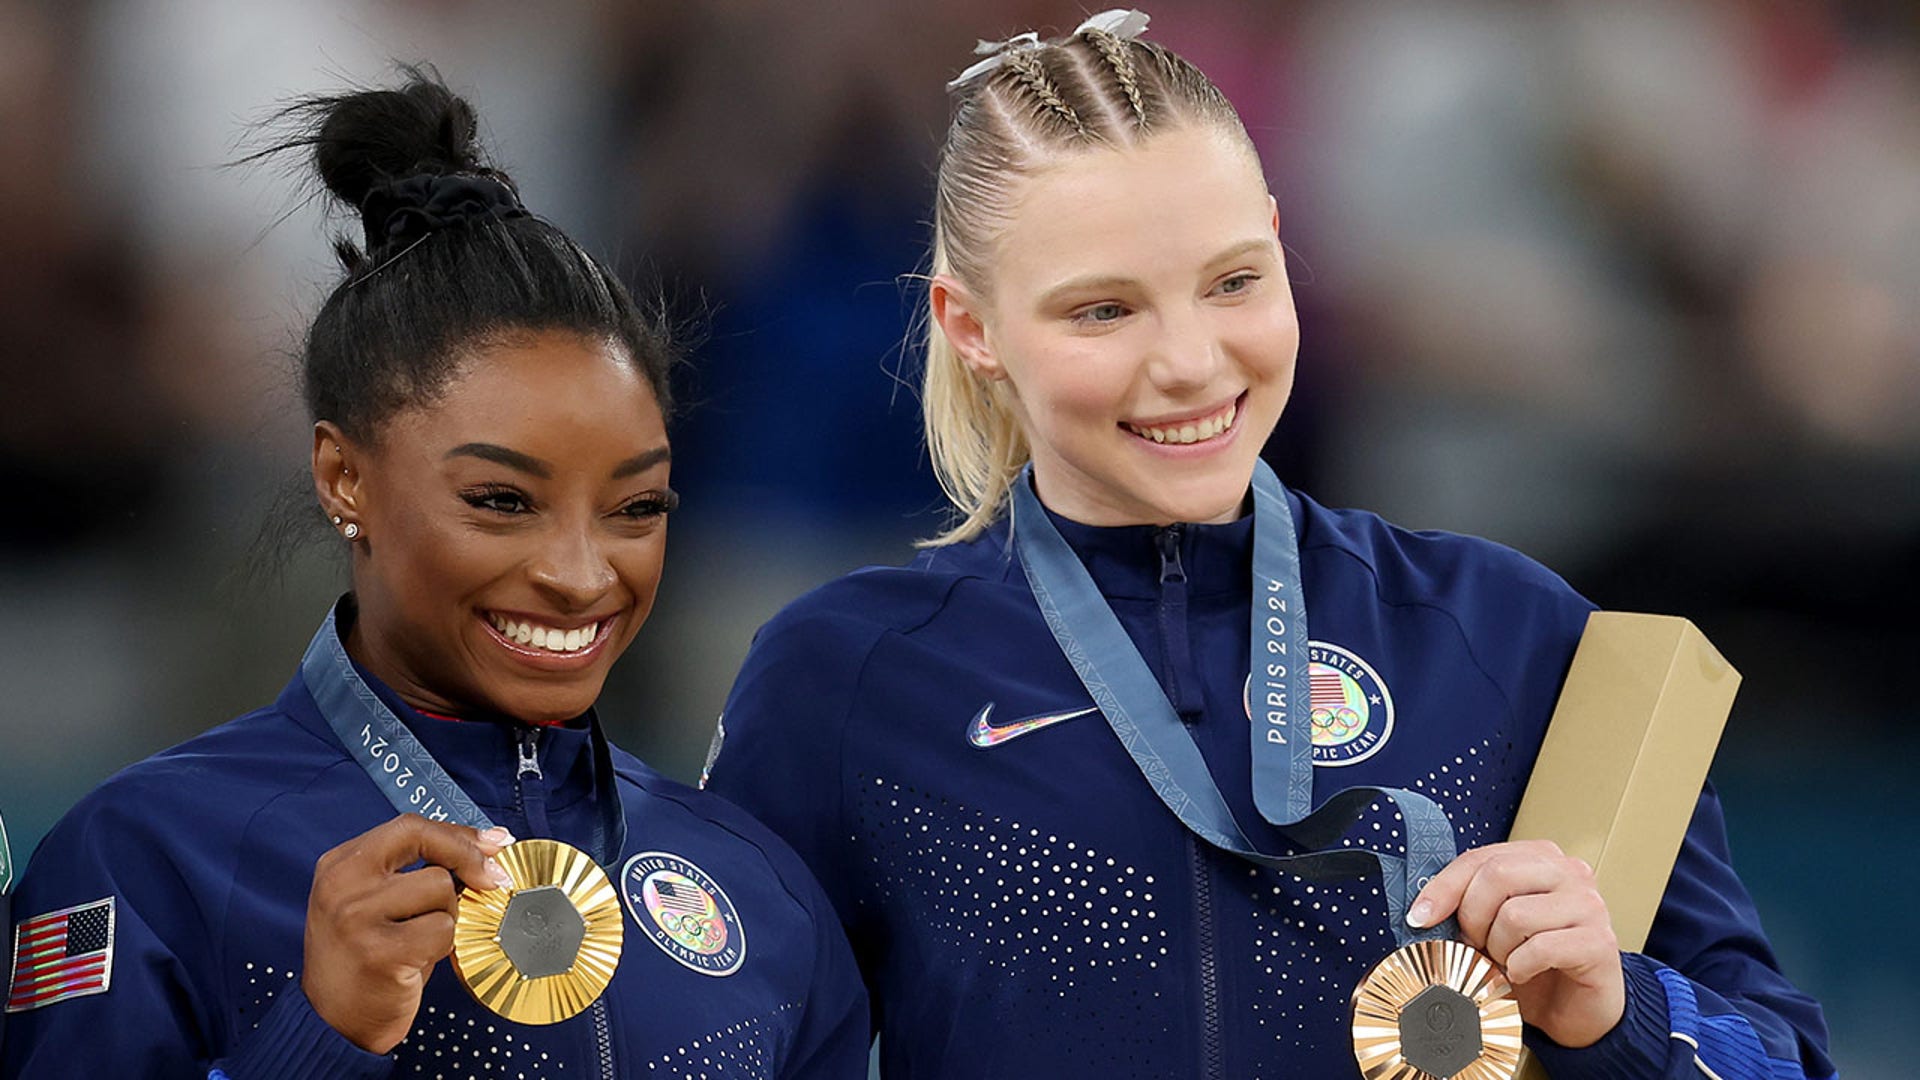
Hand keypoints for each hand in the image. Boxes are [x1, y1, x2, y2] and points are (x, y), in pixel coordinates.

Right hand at [302, 815, 515, 1053]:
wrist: (331, 1023)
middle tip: (492, 880)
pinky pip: (443, 930)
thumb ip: (415, 870)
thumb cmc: (365, 960)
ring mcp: (357, 917)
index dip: (457, 833)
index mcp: (341, 864)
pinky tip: (415, 963)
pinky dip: (441, 947)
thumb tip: (487, 844)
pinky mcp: (380, 952)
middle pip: (427, 843)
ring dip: (446, 916)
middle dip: (468, 859)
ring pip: (441, 889)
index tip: (493, 843)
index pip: (409, 826)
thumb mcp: (373, 903)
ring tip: (419, 941)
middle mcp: (343, 884)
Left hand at [1407, 839, 1623, 1048]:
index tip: (1420, 917)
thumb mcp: (1492, 925)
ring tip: (1506, 960)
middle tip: (1477, 945)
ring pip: (1515, 914)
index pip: (1479, 858)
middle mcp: (1569, 872)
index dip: (1443, 888)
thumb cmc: (1532, 963)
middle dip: (1473, 918)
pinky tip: (1524, 973)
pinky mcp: (1599, 941)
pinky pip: (1539, 948)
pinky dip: (1520, 967)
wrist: (1576, 1008)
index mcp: (1540, 857)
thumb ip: (1467, 905)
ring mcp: (1589, 905)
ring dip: (1499, 948)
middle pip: (1496, 876)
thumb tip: (1423, 909)